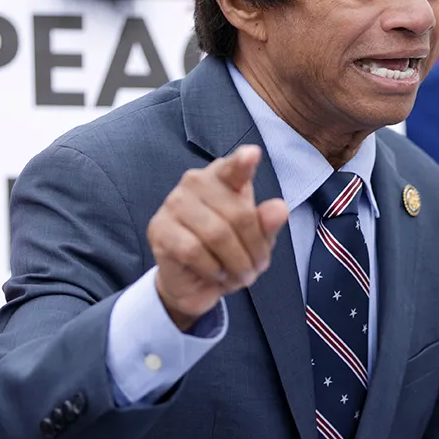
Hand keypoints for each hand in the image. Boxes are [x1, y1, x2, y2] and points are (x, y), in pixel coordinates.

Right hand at [147, 145, 288, 330]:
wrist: (195, 284)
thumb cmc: (228, 254)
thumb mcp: (256, 241)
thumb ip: (267, 224)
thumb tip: (279, 208)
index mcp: (222, 177)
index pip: (233, 168)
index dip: (242, 162)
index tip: (253, 155)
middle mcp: (195, 182)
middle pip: (237, 214)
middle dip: (253, 248)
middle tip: (256, 267)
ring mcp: (174, 203)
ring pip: (216, 234)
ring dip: (235, 262)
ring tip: (240, 274)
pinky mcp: (159, 229)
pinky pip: (193, 250)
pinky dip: (211, 268)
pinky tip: (216, 272)